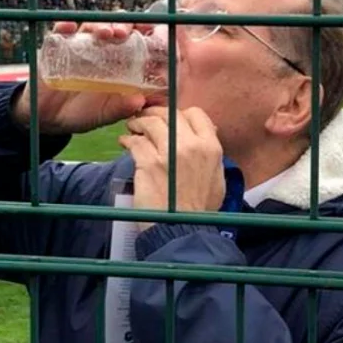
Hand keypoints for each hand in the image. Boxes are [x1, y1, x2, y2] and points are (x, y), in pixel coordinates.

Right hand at [12, 21, 159, 134]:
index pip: (133, 41)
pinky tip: (68, 28)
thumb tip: (139, 102)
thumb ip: (121, 109)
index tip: (152, 31)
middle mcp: (100, 51)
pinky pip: (59, 32)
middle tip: (124, 34)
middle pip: (114, 28)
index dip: (143, 33)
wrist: (49, 118)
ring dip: (99, 25)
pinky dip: (64, 27)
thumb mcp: (104, 114)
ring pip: (90, 26)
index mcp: (117, 64)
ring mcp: (77, 47)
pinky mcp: (54, 48)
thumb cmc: (82, 114)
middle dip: (122, 25)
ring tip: (105, 33)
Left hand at [119, 107, 224, 226]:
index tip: (171, 121)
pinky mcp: (148, 164)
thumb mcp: (216, 178)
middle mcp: (191, 146)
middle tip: (145, 120)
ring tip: (133, 128)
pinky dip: (128, 141)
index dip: (181, 114)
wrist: (182, 229)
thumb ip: (211, 154)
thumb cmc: (200, 208)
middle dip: (154, 114)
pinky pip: (135, 142)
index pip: (196, 114)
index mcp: (211, 147)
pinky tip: (125, 143)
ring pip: (149, 123)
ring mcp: (168, 154)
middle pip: (169, 114)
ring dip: (138, 123)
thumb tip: (208, 133)